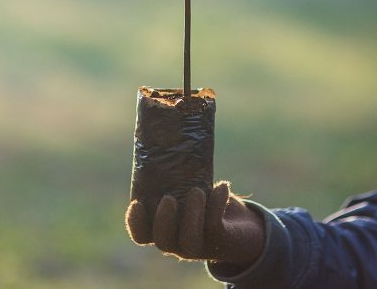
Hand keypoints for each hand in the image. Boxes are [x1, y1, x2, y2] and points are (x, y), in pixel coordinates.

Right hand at [125, 181, 264, 267]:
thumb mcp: (189, 187)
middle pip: (163, 241)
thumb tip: (166, 130)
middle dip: (164, 220)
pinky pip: (215, 226)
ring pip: (189, 241)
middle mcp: (178, 242)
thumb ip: (176, 173)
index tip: (137, 203)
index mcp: (164, 228)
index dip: (135, 223)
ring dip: (191, 215)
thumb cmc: (207, 201)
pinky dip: (217, 204)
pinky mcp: (220, 241)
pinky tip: (222, 186)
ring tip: (197, 191)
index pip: (142, 234)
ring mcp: (199, 245)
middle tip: (169, 198)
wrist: (242, 227)